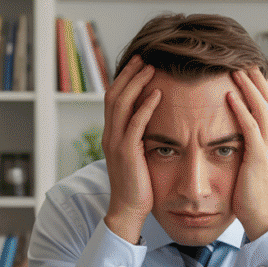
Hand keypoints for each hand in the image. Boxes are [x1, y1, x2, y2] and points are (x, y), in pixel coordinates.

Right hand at [102, 56, 161, 243]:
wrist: (128, 209)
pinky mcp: (127, 153)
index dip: (125, 79)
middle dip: (129, 74)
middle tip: (144, 56)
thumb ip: (140, 138)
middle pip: (115, 95)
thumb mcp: (137, 156)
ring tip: (151, 68)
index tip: (139, 63)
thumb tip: (154, 124)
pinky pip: (135, 124)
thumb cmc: (138, 185)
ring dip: (136, 83)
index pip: (114, 99)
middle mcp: (110, 135)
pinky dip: (145, 106)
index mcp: (111, 134)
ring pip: (122, 104)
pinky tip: (157, 94)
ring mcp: (116, 143)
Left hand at [227, 68, 267, 240]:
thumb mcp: (254, 163)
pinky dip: (240, 109)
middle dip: (257, 77)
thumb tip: (238, 132)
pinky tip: (229, 96)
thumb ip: (251, 145)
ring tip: (235, 69)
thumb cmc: (253, 193)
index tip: (249, 67)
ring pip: (262, 108)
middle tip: (243, 58)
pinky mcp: (258, 157)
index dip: (262, 83)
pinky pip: (250, 127)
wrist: (261, 216)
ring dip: (248, 87)